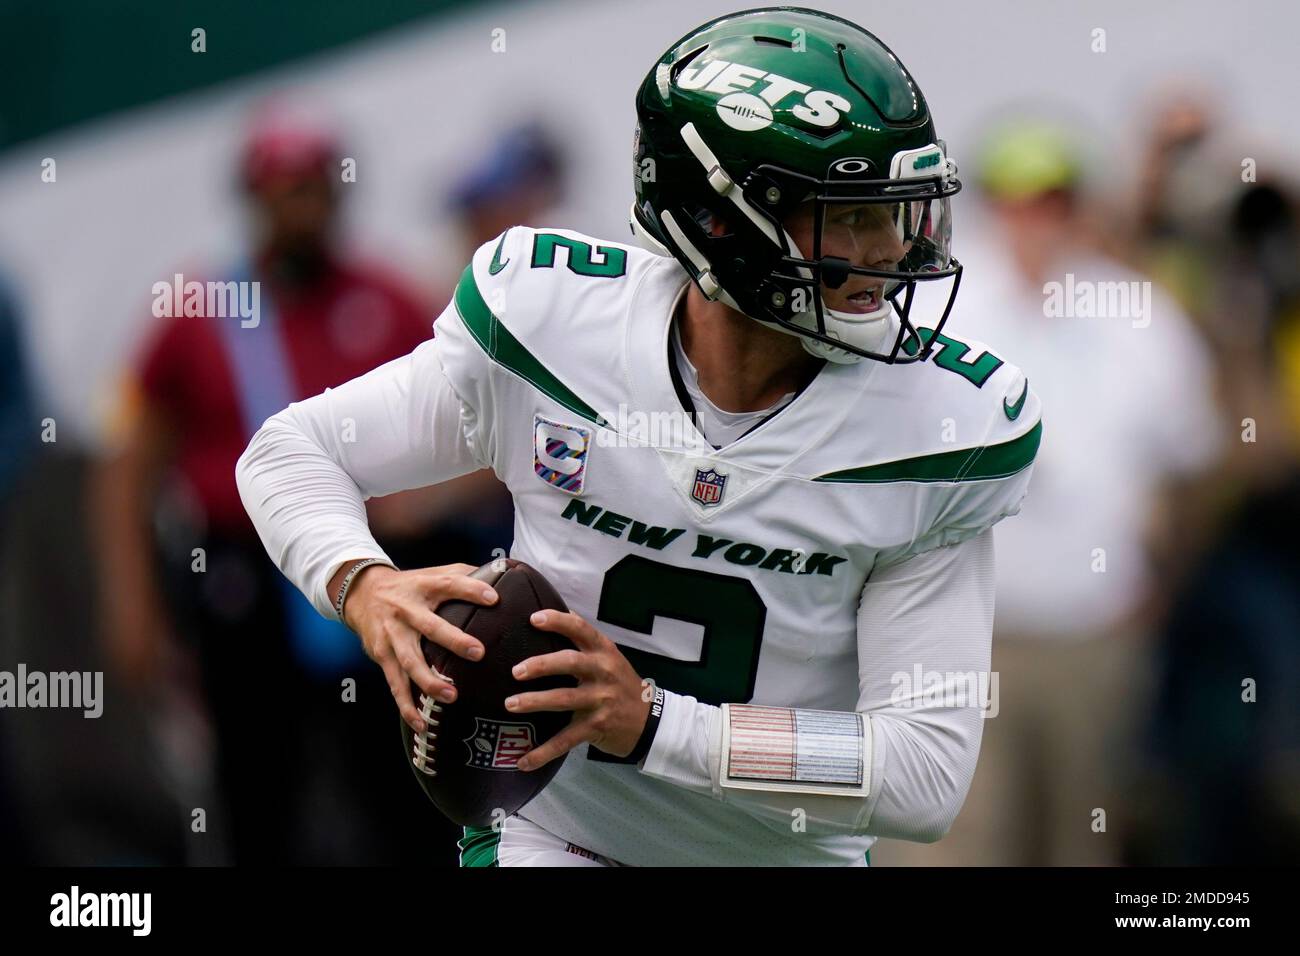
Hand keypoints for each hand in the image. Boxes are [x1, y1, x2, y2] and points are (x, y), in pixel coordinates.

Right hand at [340, 562, 497, 732]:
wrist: (362, 594)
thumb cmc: (410, 586)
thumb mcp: (432, 573)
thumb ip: (464, 574)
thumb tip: (504, 571)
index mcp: (424, 587)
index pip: (449, 583)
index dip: (471, 589)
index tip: (494, 598)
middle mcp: (406, 610)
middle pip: (430, 626)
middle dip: (453, 640)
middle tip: (478, 653)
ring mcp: (392, 635)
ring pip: (409, 661)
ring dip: (429, 680)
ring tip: (451, 696)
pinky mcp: (382, 656)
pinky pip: (395, 684)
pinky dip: (407, 706)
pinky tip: (422, 724)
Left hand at [505, 610, 650, 770]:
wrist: (650, 721)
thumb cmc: (621, 684)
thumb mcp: (610, 658)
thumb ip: (586, 641)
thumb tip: (561, 612)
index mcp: (604, 651)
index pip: (581, 629)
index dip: (558, 621)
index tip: (534, 618)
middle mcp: (603, 672)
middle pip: (570, 662)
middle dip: (541, 665)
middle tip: (516, 671)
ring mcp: (600, 700)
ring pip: (564, 699)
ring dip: (535, 702)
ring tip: (510, 705)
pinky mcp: (596, 727)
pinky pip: (566, 740)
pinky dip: (543, 752)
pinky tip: (523, 761)